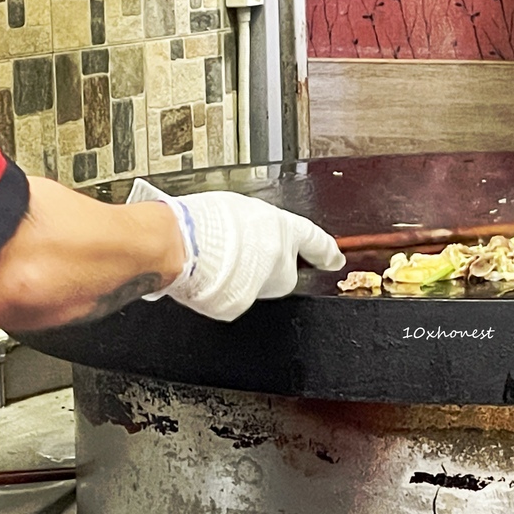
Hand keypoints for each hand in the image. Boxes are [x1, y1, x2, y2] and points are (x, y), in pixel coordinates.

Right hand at [127, 179, 344, 320]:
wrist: (178, 244)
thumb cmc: (202, 221)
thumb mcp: (240, 208)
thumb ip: (258, 224)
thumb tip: (258, 233)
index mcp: (282, 228)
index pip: (315, 241)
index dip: (327, 251)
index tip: (335, 259)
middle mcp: (279, 258)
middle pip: (282, 269)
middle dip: (266, 265)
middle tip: (240, 251)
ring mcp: (262, 285)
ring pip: (258, 285)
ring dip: (244, 276)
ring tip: (218, 259)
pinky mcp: (241, 305)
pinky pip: (236, 298)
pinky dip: (226, 290)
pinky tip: (210, 274)